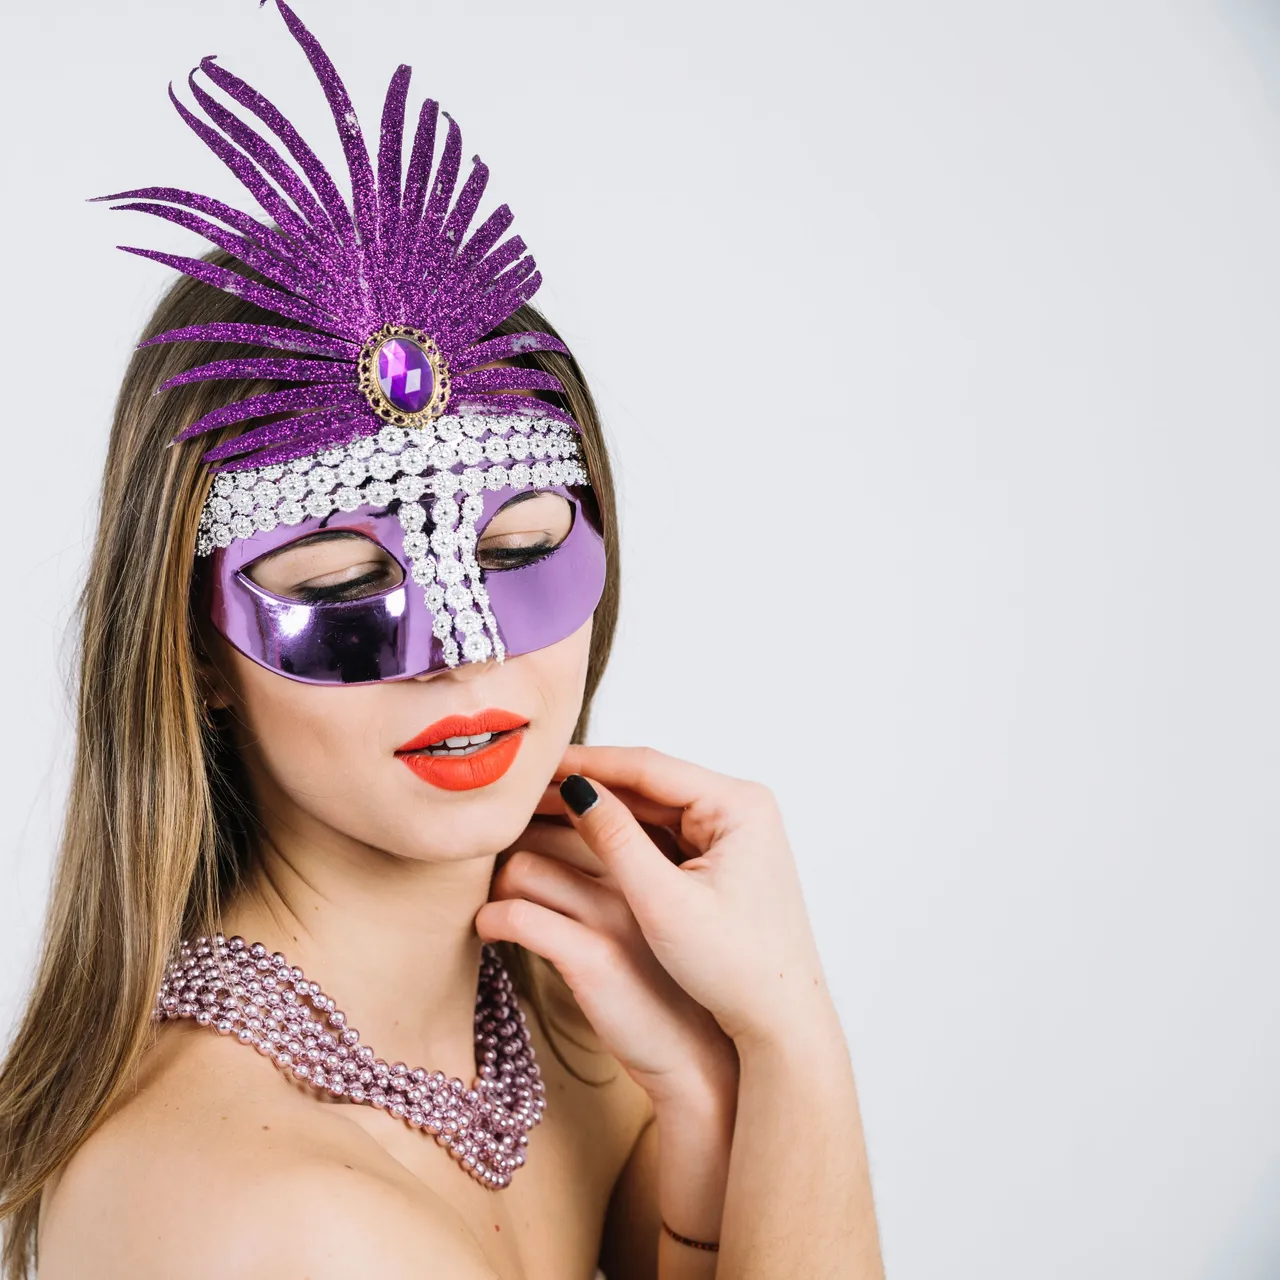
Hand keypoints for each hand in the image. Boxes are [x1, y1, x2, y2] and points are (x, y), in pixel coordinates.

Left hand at [475, 798, 737, 1106]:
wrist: (700, 1060)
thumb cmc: (668, 984)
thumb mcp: (649, 914)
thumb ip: (611, 871)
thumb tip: (542, 837)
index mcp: (655, 856)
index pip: (582, 804)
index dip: (540, 809)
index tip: (516, 825)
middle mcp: (637, 875)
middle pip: (545, 827)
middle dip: (511, 841)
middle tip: (493, 864)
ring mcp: (615, 915)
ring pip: (525, 865)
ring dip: (496, 883)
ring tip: (497, 903)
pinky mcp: (592, 957)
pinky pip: (518, 916)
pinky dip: (491, 919)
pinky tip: (491, 931)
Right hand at [479, 745, 832, 1064]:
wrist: (783, 1025)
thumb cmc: (737, 969)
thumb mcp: (664, 902)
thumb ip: (617, 840)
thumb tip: (575, 788)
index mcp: (739, 806)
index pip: (648, 767)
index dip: (587, 763)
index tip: (537, 764)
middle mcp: (740, 810)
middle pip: (649, 784)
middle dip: (589, 786)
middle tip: (528, 786)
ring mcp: (732, 836)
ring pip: (653, 809)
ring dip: (602, 810)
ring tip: (543, 807)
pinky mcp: (722, 863)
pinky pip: (663, 836)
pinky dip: (623, 836)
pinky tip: (581, 836)